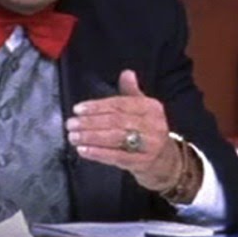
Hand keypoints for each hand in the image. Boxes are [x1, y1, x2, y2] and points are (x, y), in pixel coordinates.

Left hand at [65, 69, 185, 192]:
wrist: (167, 162)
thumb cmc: (149, 133)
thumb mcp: (143, 110)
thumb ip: (131, 92)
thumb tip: (127, 73)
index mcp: (151, 107)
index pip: (120, 104)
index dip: (97, 106)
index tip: (78, 109)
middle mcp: (153, 124)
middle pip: (116, 121)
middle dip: (90, 122)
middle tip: (70, 124)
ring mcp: (150, 145)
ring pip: (115, 139)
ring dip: (90, 137)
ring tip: (73, 137)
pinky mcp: (143, 163)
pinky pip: (117, 157)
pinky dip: (98, 153)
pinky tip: (83, 151)